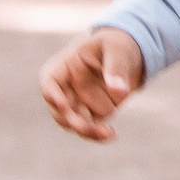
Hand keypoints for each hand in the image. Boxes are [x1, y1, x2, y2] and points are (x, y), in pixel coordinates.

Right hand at [39, 27, 145, 142]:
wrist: (130, 55)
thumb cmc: (117, 44)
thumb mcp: (117, 48)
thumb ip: (116, 68)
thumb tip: (120, 91)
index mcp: (64, 67)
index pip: (50, 83)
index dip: (52, 95)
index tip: (63, 105)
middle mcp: (67, 88)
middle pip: (60, 110)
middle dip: (71, 120)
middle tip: (85, 127)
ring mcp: (79, 103)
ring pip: (75, 123)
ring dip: (87, 130)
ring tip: (106, 133)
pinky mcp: (93, 113)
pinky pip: (92, 128)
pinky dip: (99, 134)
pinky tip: (112, 134)